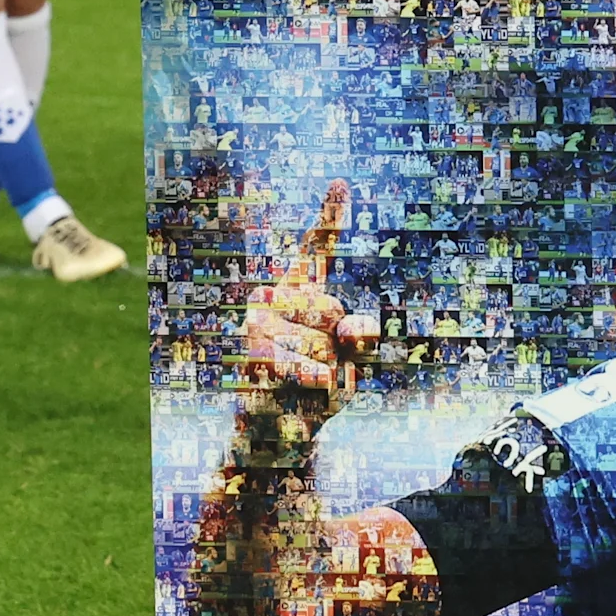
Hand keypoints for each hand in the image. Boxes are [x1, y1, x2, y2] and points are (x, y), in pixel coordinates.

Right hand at [233, 185, 377, 437]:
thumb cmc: (317, 392)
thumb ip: (361, 337)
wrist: (278, 434)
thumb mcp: (352, 361)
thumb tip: (355, 328)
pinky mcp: (254, 356)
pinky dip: (316, 390)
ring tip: (304, 385)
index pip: (317, 250)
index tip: (342, 181)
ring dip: (328, 374)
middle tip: (317, 366)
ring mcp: (258, 327)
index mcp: (298, 292)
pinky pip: (311, 371)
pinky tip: (296, 396)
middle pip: (335, 312)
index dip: (330, 215)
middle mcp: (271, 300)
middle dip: (340, 348)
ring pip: (324, 346)